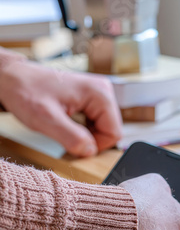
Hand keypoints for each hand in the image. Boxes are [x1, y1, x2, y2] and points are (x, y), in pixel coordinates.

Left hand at [0, 51, 121, 156]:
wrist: (14, 78)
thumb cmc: (26, 91)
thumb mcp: (46, 119)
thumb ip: (71, 137)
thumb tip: (90, 151)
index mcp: (100, 93)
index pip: (114, 133)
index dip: (95, 146)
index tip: (73, 144)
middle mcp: (103, 90)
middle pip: (110, 131)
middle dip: (89, 139)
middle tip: (64, 134)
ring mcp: (98, 93)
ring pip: (103, 128)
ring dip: (85, 135)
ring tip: (63, 126)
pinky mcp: (91, 98)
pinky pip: (95, 122)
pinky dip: (82, 129)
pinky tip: (66, 123)